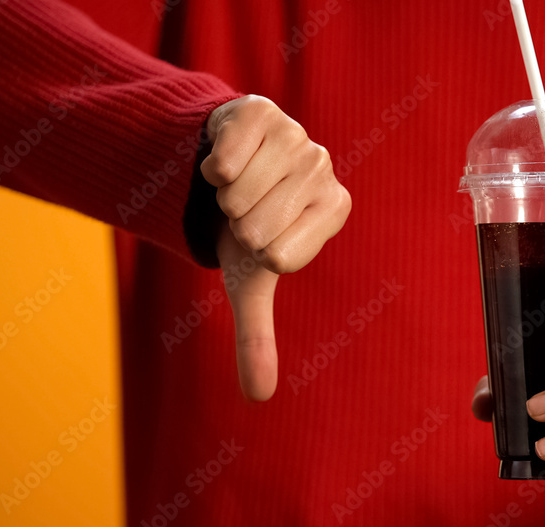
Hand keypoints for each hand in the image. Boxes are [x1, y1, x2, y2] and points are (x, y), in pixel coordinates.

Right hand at [204, 95, 350, 400]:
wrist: (220, 169)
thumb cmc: (245, 227)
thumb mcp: (249, 282)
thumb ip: (258, 337)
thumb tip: (258, 397)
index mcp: (333, 210)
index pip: (281, 254)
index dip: (255, 250)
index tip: (259, 237)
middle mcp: (324, 170)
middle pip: (256, 223)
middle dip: (235, 222)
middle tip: (245, 208)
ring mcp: (298, 136)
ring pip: (239, 188)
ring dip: (221, 194)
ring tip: (236, 184)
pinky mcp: (264, 111)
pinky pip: (227, 153)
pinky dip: (211, 165)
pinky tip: (222, 160)